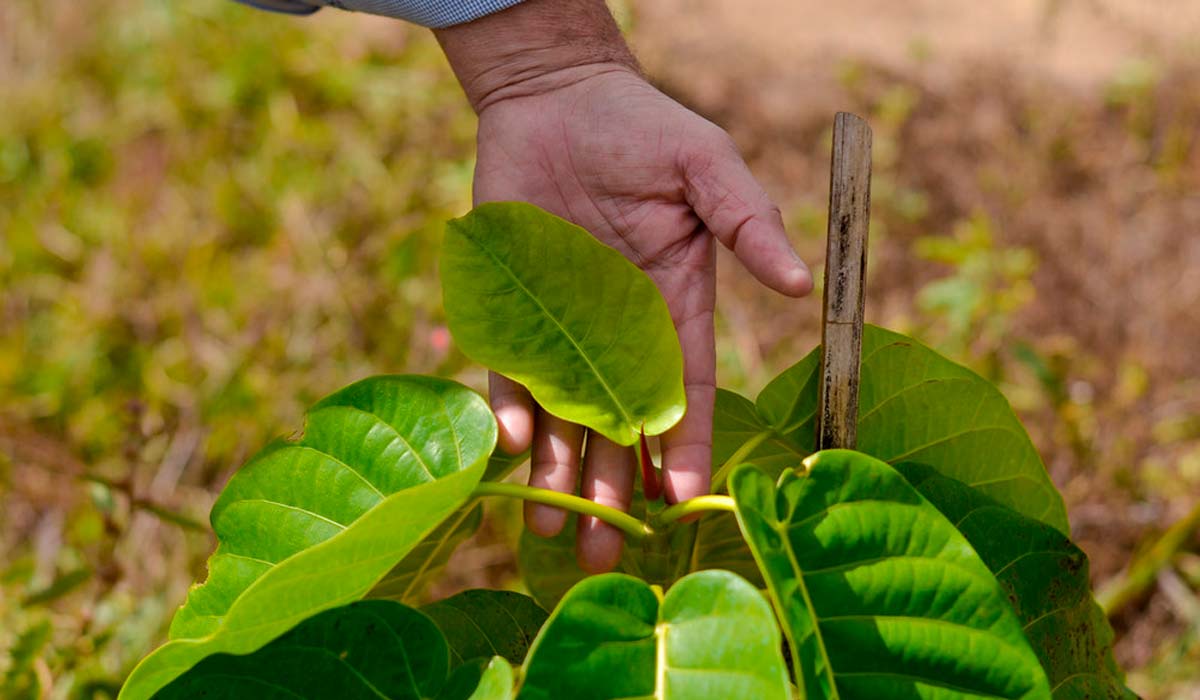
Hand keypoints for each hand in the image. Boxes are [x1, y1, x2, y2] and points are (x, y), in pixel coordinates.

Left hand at [435, 0, 811, 573]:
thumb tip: (801, 286)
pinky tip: (511, 447)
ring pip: (564, 416)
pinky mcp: (513, 314)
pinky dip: (508, 410)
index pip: (685, 392)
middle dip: (615, 488)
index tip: (681, 501)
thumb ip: (747, 223)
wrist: (552, 99)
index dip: (684, 447)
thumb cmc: (639, 127)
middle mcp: (620, 333)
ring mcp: (564, 329)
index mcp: (675, 308)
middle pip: (621, 426)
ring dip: (560, 472)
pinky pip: (508, 373)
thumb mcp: (705, 166)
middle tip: (606, 551)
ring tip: (554, 527)